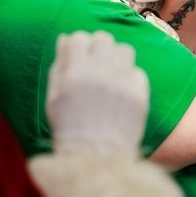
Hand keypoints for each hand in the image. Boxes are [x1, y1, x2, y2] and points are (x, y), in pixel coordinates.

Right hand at [47, 31, 148, 157]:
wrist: (96, 158)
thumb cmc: (70, 127)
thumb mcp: (54, 96)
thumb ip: (59, 65)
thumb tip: (65, 39)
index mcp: (75, 72)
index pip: (79, 38)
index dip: (77, 45)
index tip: (78, 55)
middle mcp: (100, 72)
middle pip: (103, 38)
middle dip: (97, 47)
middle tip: (95, 62)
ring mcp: (123, 82)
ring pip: (124, 49)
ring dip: (116, 57)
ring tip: (111, 73)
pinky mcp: (140, 94)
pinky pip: (138, 71)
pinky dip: (130, 77)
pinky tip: (122, 90)